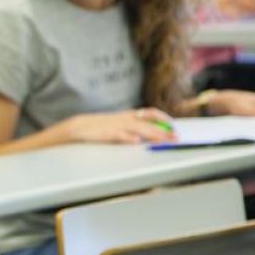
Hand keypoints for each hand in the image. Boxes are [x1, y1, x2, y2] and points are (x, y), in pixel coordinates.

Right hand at [59, 108, 175, 144]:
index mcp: (129, 115)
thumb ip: (134, 127)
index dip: (163, 118)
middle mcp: (125, 118)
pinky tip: (136, 141)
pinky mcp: (107, 133)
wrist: (79, 127)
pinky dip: (128, 137)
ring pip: (137, 128)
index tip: (174, 125)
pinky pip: (119, 134)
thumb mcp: (119, 124)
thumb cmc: (100, 127)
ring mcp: (116, 125)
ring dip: (151, 134)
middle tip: (175, 138)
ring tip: (163, 140)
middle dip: (163, 130)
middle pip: (148, 123)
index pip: (150, 113)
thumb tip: (151, 134)